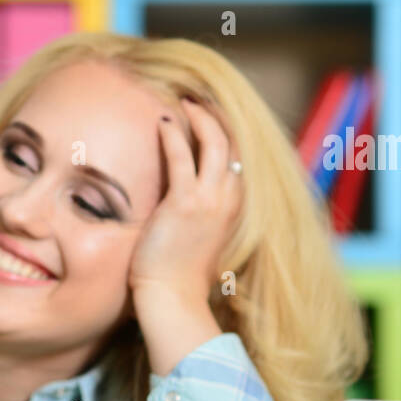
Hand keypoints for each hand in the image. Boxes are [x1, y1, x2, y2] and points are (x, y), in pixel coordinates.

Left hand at [129, 97, 242, 309]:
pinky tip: (163, 122)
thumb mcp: (200, 240)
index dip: (226, 134)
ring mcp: (210, 200)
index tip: (210, 118)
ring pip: (214, 142)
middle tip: (197, 101)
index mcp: (235, 207)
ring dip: (200, 117)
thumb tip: (187, 208)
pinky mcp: (184, 203)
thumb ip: (202, 217)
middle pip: (232, 144)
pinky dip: (173, 135)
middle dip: (216, 118)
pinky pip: (181, 156)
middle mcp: (229, 199)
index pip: (237, 159)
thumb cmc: (180, 276)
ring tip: (184, 102)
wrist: (173, 298)